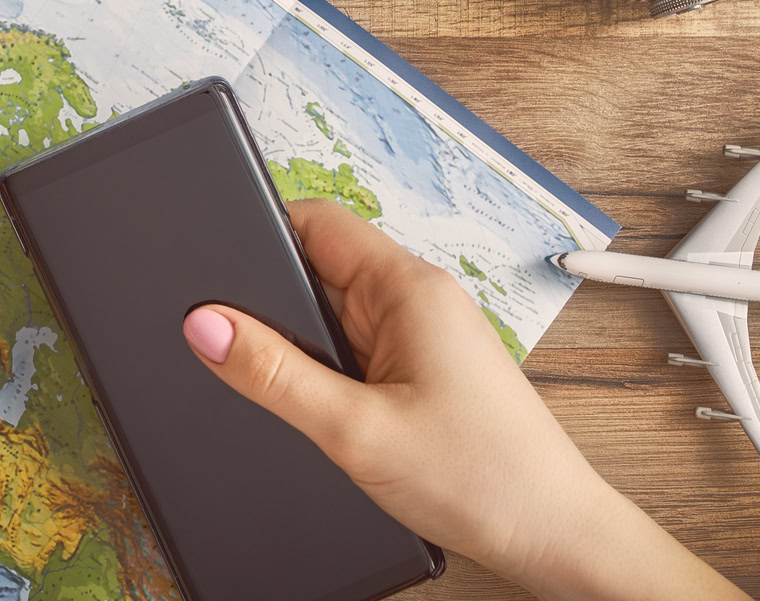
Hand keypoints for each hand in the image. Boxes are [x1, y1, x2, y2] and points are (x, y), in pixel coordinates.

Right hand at [181, 199, 749, 600]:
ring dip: (304, 344)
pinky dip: (328, 371)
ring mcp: (421, 334)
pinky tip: (326, 409)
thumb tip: (205, 326)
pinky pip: (354, 348)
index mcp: (408, 287)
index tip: (213, 266)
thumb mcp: (354, 430)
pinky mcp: (422, 368)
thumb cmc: (482, 479)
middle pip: (318, 266)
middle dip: (273, 302)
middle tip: (246, 352)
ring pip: (332, 312)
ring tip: (299, 392)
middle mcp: (417, 299)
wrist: (554, 537)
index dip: (259, 232)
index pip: (317, 220)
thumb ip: (273, 375)